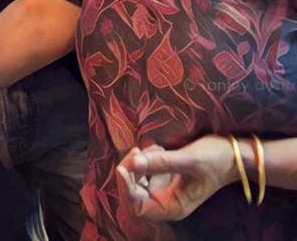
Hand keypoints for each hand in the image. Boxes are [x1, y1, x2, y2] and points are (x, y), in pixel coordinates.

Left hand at [116, 136, 236, 221]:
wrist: (232, 155)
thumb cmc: (216, 160)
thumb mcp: (189, 160)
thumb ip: (161, 162)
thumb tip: (133, 163)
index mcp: (173, 207)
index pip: (137, 207)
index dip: (126, 190)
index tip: (123, 168)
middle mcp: (166, 201)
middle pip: (132, 192)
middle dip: (130, 171)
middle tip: (137, 150)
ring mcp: (164, 188)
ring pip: (136, 178)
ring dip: (139, 162)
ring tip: (157, 148)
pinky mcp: (163, 176)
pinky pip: (144, 169)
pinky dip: (145, 157)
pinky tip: (158, 148)